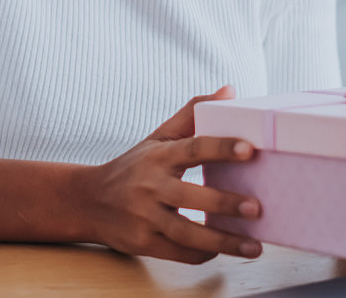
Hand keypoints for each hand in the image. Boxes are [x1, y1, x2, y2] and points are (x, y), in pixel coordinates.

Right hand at [69, 85, 264, 264]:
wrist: (89, 200)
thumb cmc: (134, 166)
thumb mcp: (158, 137)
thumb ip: (192, 115)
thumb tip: (230, 92)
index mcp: (159, 156)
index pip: (193, 147)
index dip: (222, 148)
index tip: (249, 150)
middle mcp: (150, 186)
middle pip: (191, 196)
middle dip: (224, 203)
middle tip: (256, 207)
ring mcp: (145, 216)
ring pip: (186, 233)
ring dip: (222, 240)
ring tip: (254, 245)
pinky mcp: (142, 242)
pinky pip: (178, 252)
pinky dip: (202, 253)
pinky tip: (223, 249)